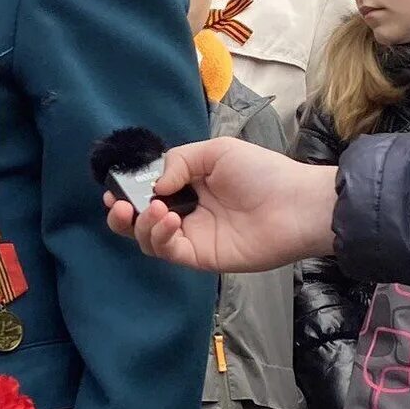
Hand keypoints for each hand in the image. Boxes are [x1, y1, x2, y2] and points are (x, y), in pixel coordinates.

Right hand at [106, 138, 342, 273]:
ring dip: (141, 224)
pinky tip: (167, 219)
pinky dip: (159, 236)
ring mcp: (192, 236)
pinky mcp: (200, 256)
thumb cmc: (262, 172)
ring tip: (155, 209)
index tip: (114, 188)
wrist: (294, 205)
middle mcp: (186, 212)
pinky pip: (167, 251)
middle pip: (139, 221)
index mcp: (188, 185)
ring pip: (148, 239)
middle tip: (120, 205)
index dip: (127, 191)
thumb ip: (178, 162)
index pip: (147, 192)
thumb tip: (153, 186)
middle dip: (122, 214)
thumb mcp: (216, 152)